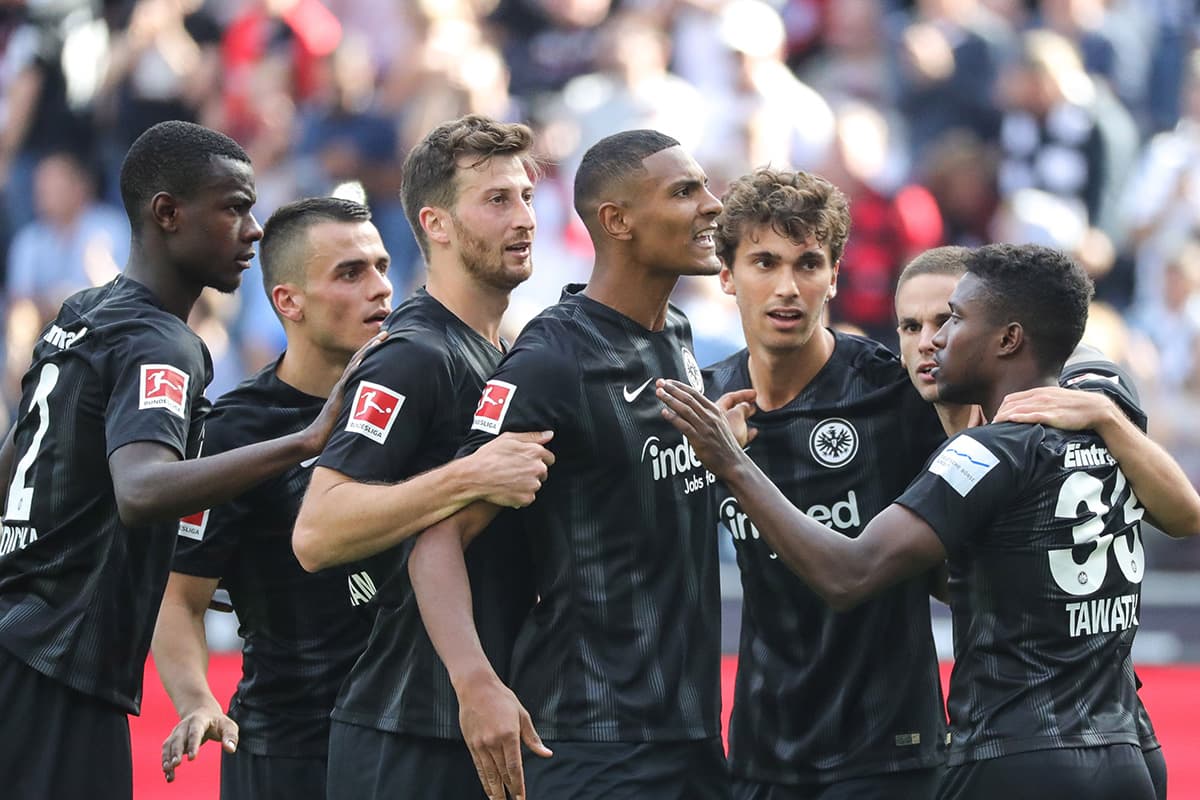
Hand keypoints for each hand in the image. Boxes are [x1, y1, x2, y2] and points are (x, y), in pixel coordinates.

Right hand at [161, 706, 237, 781]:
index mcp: (199, 720)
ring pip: (169, 745)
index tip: (192, 758)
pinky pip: (166, 751)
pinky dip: (165, 762)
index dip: (192, 744)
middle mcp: (184, 726)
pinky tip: (168, 774)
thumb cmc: (217, 722)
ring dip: (167, 759)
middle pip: (178, 739)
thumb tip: (231, 749)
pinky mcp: (172, 741)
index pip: (195, 732)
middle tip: (175, 764)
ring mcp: (177, 733)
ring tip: (168, 772)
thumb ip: (230, 736)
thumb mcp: (228, 726)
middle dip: (176, 751)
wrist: (202, 712)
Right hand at [302, 330, 388, 453]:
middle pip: (359, 359)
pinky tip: (364, 360)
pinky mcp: (338, 398)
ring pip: (356, 365)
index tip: (383, 340)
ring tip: (379, 339)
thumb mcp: (350, 415)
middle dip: (372, 345)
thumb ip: (358, 407)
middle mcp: (344, 385)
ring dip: (367, 351)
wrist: (316, 439)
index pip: (361, 364)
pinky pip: (348, 381)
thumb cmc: (334, 430)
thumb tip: (373, 408)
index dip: (371, 352)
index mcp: (347, 387)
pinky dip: (356, 369)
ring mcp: (341, 390)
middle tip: (386, 332)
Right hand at [457, 676, 551, 799]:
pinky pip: (479, 767)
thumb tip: (547, 754)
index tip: (521, 797)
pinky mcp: (472, 744)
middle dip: (509, 790)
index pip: (515, 767)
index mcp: (509, 735)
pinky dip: (484, 780)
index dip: (519, 785)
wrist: (476, 687)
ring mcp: (481, 744)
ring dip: (495, 791)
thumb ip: (533, 738)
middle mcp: (494, 742)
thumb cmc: (502, 699)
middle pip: (502, 773)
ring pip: (489, 773)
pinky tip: (489, 790)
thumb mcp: (522, 715)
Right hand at [472, 431, 555, 507]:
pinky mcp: (527, 498)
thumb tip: (549, 435)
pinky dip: (521, 496)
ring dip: (526, 484)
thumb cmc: (488, 456)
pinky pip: (528, 497)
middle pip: (542, 472)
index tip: (526, 462)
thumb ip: (531, 436)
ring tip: (509, 481)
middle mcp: (538, 468)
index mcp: (535, 452)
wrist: (475, 477)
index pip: (549, 458)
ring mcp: (533, 484)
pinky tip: (508, 490)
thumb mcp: (508, 439)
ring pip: (535, 485)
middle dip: (532, 472)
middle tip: (514, 471)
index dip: (538, 460)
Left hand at [656, 379, 753, 478]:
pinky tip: (664, 413)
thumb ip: (707, 414)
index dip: (680, 386)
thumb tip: (692, 407)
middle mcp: (710, 417)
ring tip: (659, 393)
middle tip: (660, 383)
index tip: (669, 382)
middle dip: (672, 389)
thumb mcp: (721, 424)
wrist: (734, 463)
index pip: (695, 393)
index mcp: (716, 411)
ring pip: (685, 409)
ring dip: (670, 399)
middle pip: (688, 398)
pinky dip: (673, 418)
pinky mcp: (699, 439)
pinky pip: (684, 425)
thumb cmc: (725, 446)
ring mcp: (705, 428)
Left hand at [993, 386, 1115, 430]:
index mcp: (1040, 392)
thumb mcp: (1056, 400)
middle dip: (998, 414)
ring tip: (995, 427)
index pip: (1012, 398)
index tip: (995, 418)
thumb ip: (1042, 403)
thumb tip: (1030, 411)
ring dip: (1004, 417)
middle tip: (990, 425)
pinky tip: (1010, 420)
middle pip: (1011, 403)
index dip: (1001, 408)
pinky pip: (1032, 415)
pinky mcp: (1053, 415)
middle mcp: (1041, 396)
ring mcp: (1046, 405)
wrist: (1096, 408)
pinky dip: (1020, 417)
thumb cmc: (1076, 406)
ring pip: (1019, 409)